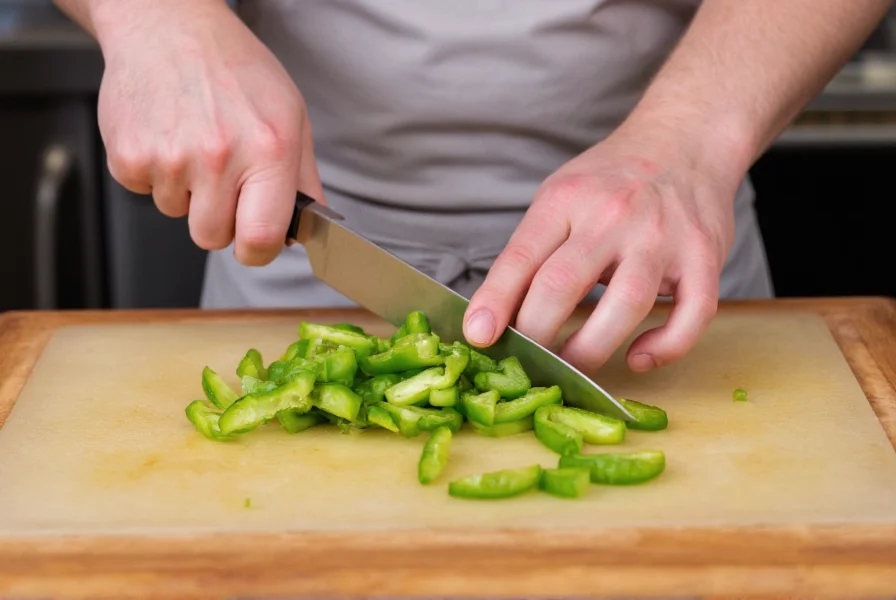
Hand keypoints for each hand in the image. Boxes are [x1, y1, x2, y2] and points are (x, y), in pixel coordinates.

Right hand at [93, 0, 321, 264]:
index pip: (261, 240)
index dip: (259, 251)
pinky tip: (168, 135)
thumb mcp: (290, 115)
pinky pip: (146, 191)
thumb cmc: (233, 67)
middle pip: (212, 237)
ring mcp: (170, 158)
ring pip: (177, 214)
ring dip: (186, 191)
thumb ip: (303, 178)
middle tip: (222, 179)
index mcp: (268, 150)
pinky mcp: (129, 155)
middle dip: (219, 219)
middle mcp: (219, 157)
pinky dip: (155, 173)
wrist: (168, 25)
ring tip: (194, 143)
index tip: (256, 242)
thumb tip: (307, 226)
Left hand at [462, 120, 740, 373]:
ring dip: (591, 349)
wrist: (685, 140)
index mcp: (566, 199)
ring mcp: (662, 237)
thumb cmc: (610, 181)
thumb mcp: (559, 198)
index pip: (520, 257)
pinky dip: (665, 346)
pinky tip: (639, 358)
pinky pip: (692, 314)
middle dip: (537, 335)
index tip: (478, 336)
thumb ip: (532, 253)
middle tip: (526, 364)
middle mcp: (613, 215)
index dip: (495, 301)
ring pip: (626, 304)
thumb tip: (492, 318)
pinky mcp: (705, 257)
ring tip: (572, 369)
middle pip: (563, 284)